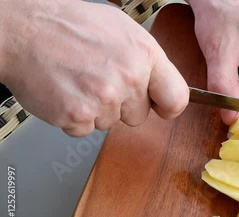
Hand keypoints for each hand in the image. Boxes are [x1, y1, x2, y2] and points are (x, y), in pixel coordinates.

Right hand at [0, 0, 188, 136]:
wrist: (21, 29)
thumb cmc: (68, 24)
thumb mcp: (121, 29)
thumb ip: (144, 59)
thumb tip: (159, 82)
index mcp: (144, 54)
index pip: (176, 97)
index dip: (167, 106)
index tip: (160, 108)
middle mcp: (128, 77)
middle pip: (139, 115)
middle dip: (122, 105)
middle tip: (98, 80)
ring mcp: (103, 98)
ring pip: (110, 123)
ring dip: (95, 109)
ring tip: (78, 81)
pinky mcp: (78, 116)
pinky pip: (85, 130)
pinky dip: (74, 117)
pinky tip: (66, 92)